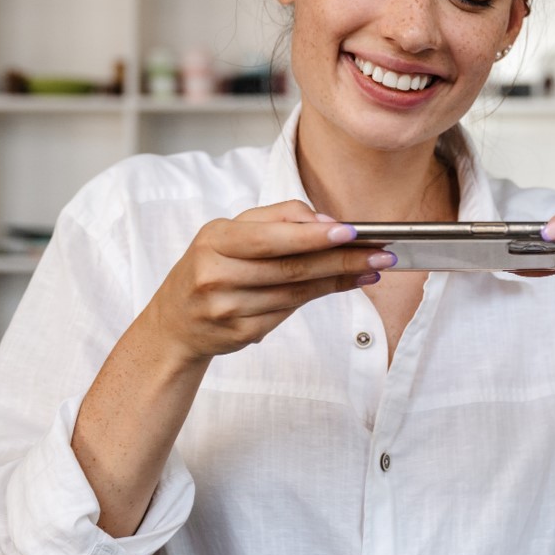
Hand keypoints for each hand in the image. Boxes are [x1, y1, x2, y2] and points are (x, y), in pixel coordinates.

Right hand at [146, 200, 389, 360]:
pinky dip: (321, 296)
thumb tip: (326, 222)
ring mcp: (227, 309)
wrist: (174, 323)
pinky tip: (346, 284)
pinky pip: (289, 312)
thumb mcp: (230, 233)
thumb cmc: (211, 266)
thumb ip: (276, 220)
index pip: (271, 237)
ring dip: (340, 279)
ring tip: (372, 268)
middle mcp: (216, 274)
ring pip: (296, 292)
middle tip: (380, 253)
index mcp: (214, 239)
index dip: (313, 235)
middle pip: (290, 267)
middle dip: (341, 259)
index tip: (351, 231)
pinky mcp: (240, 333)